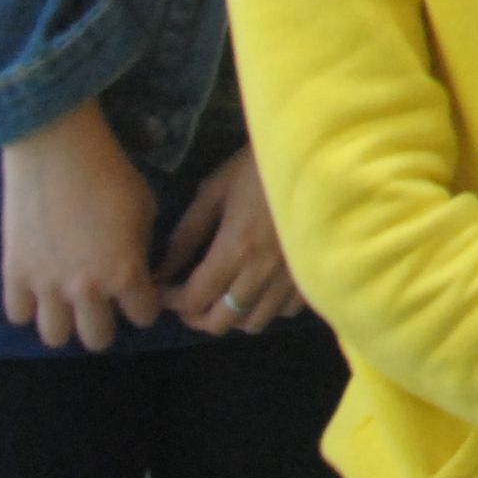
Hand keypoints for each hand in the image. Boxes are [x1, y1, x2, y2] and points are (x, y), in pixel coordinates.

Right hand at [0, 103, 164, 351]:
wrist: (56, 149)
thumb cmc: (110, 172)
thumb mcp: (144, 210)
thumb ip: (141, 250)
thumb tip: (137, 271)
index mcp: (125, 273)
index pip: (143, 316)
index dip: (145, 304)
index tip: (140, 293)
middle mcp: (86, 289)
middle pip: (97, 339)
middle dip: (105, 322)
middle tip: (103, 302)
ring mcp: (46, 286)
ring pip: (55, 337)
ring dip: (66, 322)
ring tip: (68, 301)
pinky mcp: (13, 274)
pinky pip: (18, 315)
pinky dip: (30, 306)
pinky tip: (39, 288)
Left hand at [161, 144, 304, 335]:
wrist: (314, 154)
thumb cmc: (259, 166)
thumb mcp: (214, 191)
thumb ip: (187, 234)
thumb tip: (163, 270)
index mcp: (234, 250)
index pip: (194, 300)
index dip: (173, 303)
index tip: (165, 291)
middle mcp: (262, 273)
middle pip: (222, 322)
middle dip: (198, 316)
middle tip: (191, 299)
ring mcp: (291, 277)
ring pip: (255, 322)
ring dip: (234, 316)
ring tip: (226, 296)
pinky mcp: (313, 274)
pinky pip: (286, 311)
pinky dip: (268, 308)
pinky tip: (262, 289)